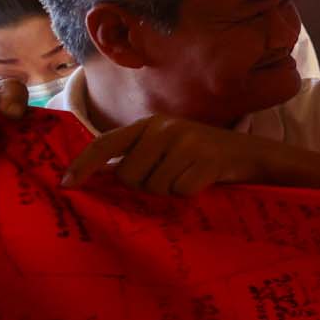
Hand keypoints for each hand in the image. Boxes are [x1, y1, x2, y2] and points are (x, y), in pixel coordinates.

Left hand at [61, 115, 273, 197]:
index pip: (105, 143)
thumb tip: (98, 178)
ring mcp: (185, 142)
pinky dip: (189, 195)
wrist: (252, 155)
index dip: (83, 165)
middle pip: (127, 175)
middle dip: (142, 187)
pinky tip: (203, 183)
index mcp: (150, 124)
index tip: (67, 185)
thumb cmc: (203, 158)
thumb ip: (138, 156)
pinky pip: (178, 192)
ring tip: (188, 179)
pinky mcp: (204, 160)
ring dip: (168, 193)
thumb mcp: (168, 148)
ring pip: (152, 187)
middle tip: (168, 180)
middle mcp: (164, 129)